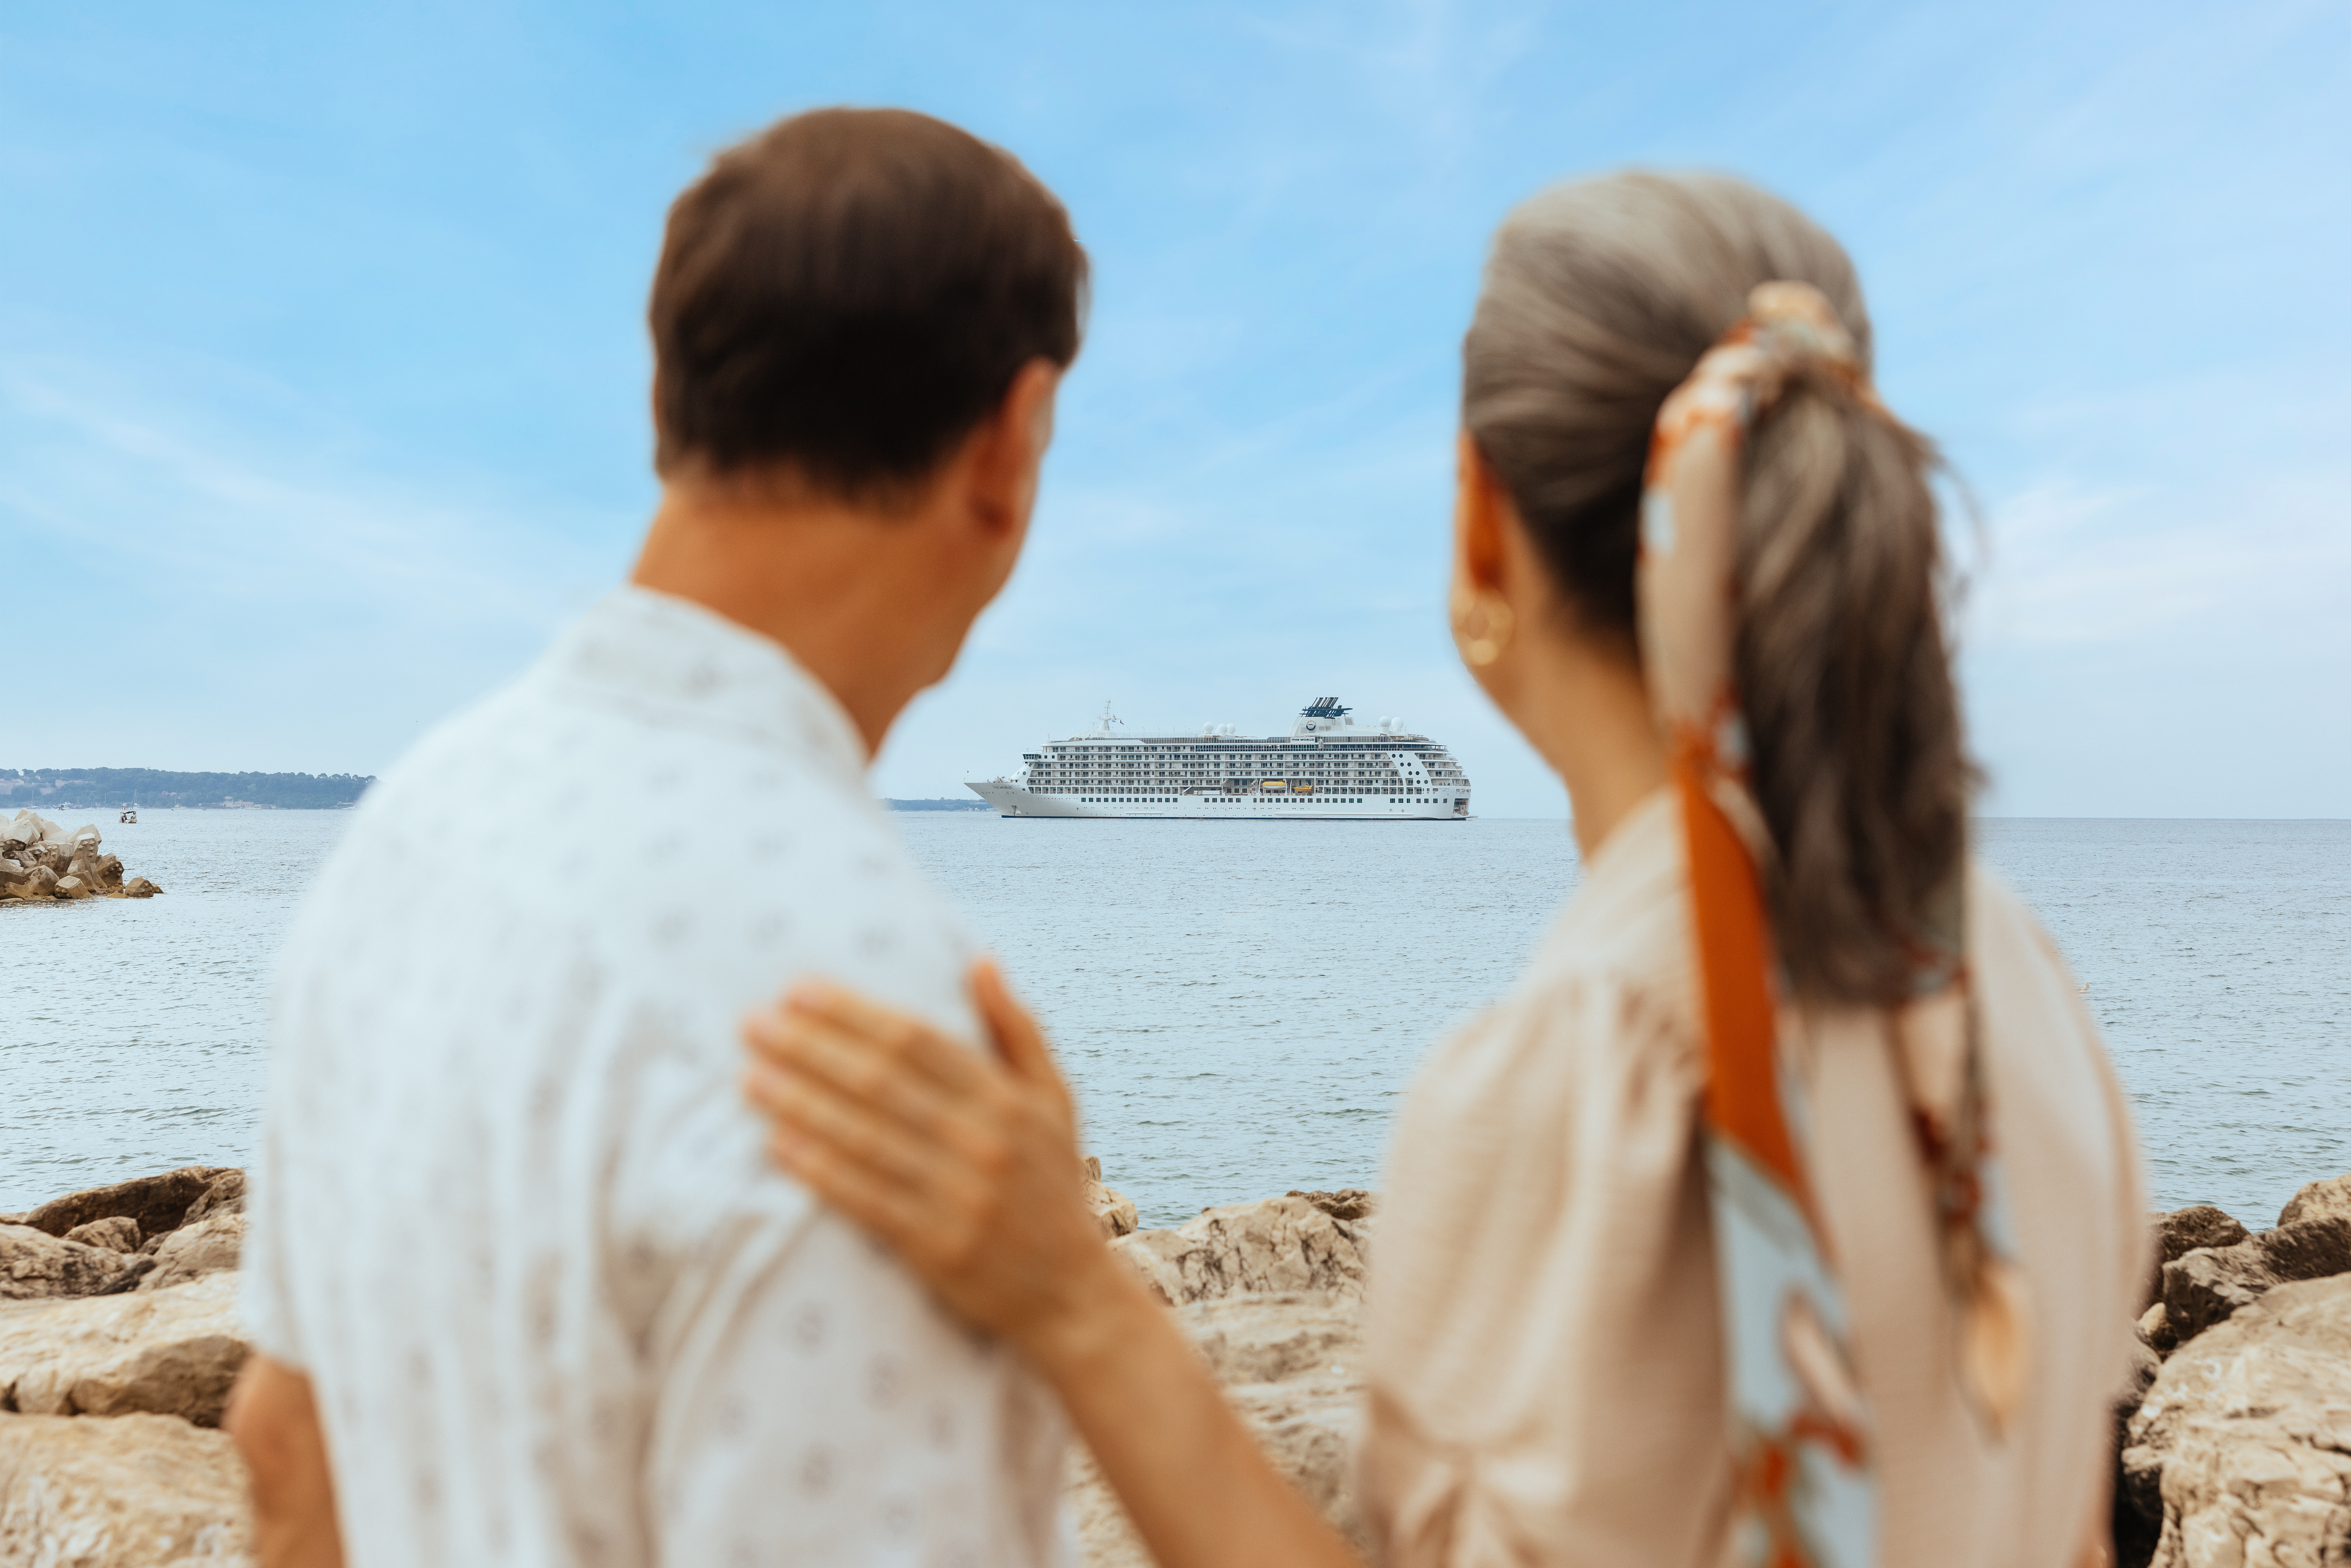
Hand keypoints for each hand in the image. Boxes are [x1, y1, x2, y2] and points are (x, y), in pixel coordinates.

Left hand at [745, 962, 1365, 1567]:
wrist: (1070, 1292)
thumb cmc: (1051, 1182)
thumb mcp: (1053, 1098)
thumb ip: (1016, 1028)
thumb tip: (979, 960)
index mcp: (1007, 1099)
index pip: (916, 1041)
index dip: (852, 1013)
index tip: (797, 990)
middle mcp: (983, 1141)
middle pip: (880, 1083)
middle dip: (810, 1049)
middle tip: (753, 1025)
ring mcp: (959, 1196)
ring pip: (864, 1138)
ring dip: (800, 1104)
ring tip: (750, 1077)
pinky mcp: (936, 1248)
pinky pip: (864, 1200)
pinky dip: (819, 1170)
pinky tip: (777, 1145)